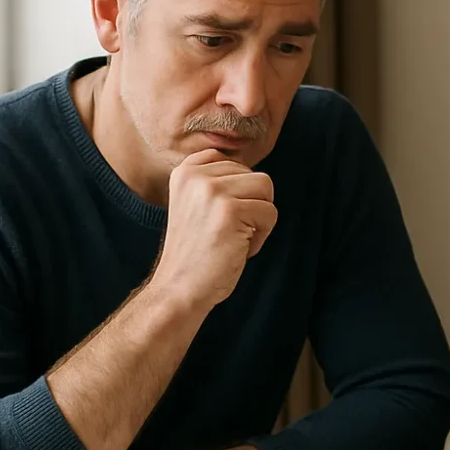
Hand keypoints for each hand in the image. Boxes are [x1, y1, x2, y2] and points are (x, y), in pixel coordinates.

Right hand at [151, 149, 276, 310]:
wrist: (180, 288)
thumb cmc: (197, 251)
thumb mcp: (196, 204)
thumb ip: (218, 181)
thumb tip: (255, 173)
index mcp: (186, 171)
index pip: (234, 161)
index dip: (239, 192)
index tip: (221, 217)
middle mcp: (196, 175)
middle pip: (254, 174)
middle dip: (251, 205)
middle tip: (228, 232)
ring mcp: (212, 191)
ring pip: (266, 188)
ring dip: (260, 218)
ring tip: (236, 238)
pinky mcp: (229, 211)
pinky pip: (270, 213)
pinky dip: (262, 236)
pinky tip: (239, 249)